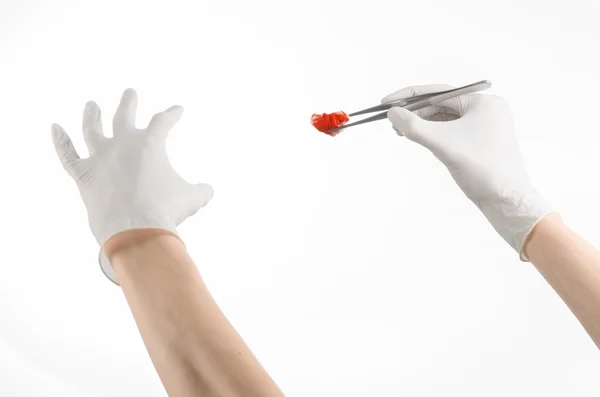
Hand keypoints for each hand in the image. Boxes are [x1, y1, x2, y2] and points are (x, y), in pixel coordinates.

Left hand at [51, 88, 212, 283]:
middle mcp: (122, 144)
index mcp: (150, 144)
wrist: (135, 229)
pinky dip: (59, 140)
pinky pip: (67, 154)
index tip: (177, 110)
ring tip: (91, 105)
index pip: (163, 121)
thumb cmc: (166, 211)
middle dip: (128, 103)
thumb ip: (201, 190)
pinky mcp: (83, 176)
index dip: (172, 114)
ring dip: (91, 115)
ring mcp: (99, 158)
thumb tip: (207, 190)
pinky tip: (54, 127)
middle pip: (123, 115)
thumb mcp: (192, 198)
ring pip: (92, 129)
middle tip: (130, 92)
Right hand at [383, 84, 552, 258]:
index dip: (409, 96)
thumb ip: (414, 126)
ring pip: (446, 120)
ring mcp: (485, 127)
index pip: (439, 93)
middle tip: (392, 119)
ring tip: (401, 130)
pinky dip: (435, 134)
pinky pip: (453, 132)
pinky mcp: (481, 143)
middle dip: (416, 112)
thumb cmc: (482, 169)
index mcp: (483, 102)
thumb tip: (392, 113)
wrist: (506, 200)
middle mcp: (487, 110)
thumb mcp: (442, 143)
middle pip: (442, 105)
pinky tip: (420, 138)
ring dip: (423, 124)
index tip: (387, 101)